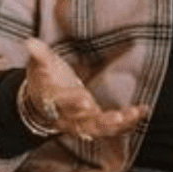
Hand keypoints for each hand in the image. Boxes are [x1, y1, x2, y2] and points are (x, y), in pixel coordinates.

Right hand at [23, 38, 147, 140]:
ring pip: (100, 129)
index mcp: (53, 102)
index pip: (61, 103)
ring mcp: (82, 123)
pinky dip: (128, 122)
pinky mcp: (95, 123)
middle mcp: (68, 117)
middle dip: (101, 121)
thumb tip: (29, 42)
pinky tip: (143, 111)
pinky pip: (112, 127)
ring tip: (133, 114)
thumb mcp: (39, 66)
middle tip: (117, 117)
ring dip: (118, 124)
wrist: (42, 105)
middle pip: (83, 123)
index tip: (85, 100)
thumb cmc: (44, 81)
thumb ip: (39, 55)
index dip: (72, 102)